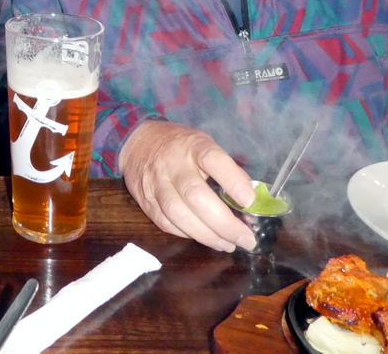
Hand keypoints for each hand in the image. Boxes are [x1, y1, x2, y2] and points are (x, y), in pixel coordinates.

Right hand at [119, 120, 256, 252]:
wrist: (137, 143)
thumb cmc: (180, 146)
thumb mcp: (204, 145)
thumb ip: (226, 169)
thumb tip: (250, 200)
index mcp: (193, 146)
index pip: (212, 160)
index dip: (232, 181)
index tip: (249, 202)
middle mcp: (172, 164)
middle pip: (196, 196)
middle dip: (224, 223)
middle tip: (245, 239)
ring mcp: (156, 183)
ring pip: (179, 215)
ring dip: (206, 235)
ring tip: (227, 245)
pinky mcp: (145, 201)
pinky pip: (166, 223)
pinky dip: (187, 235)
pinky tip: (204, 238)